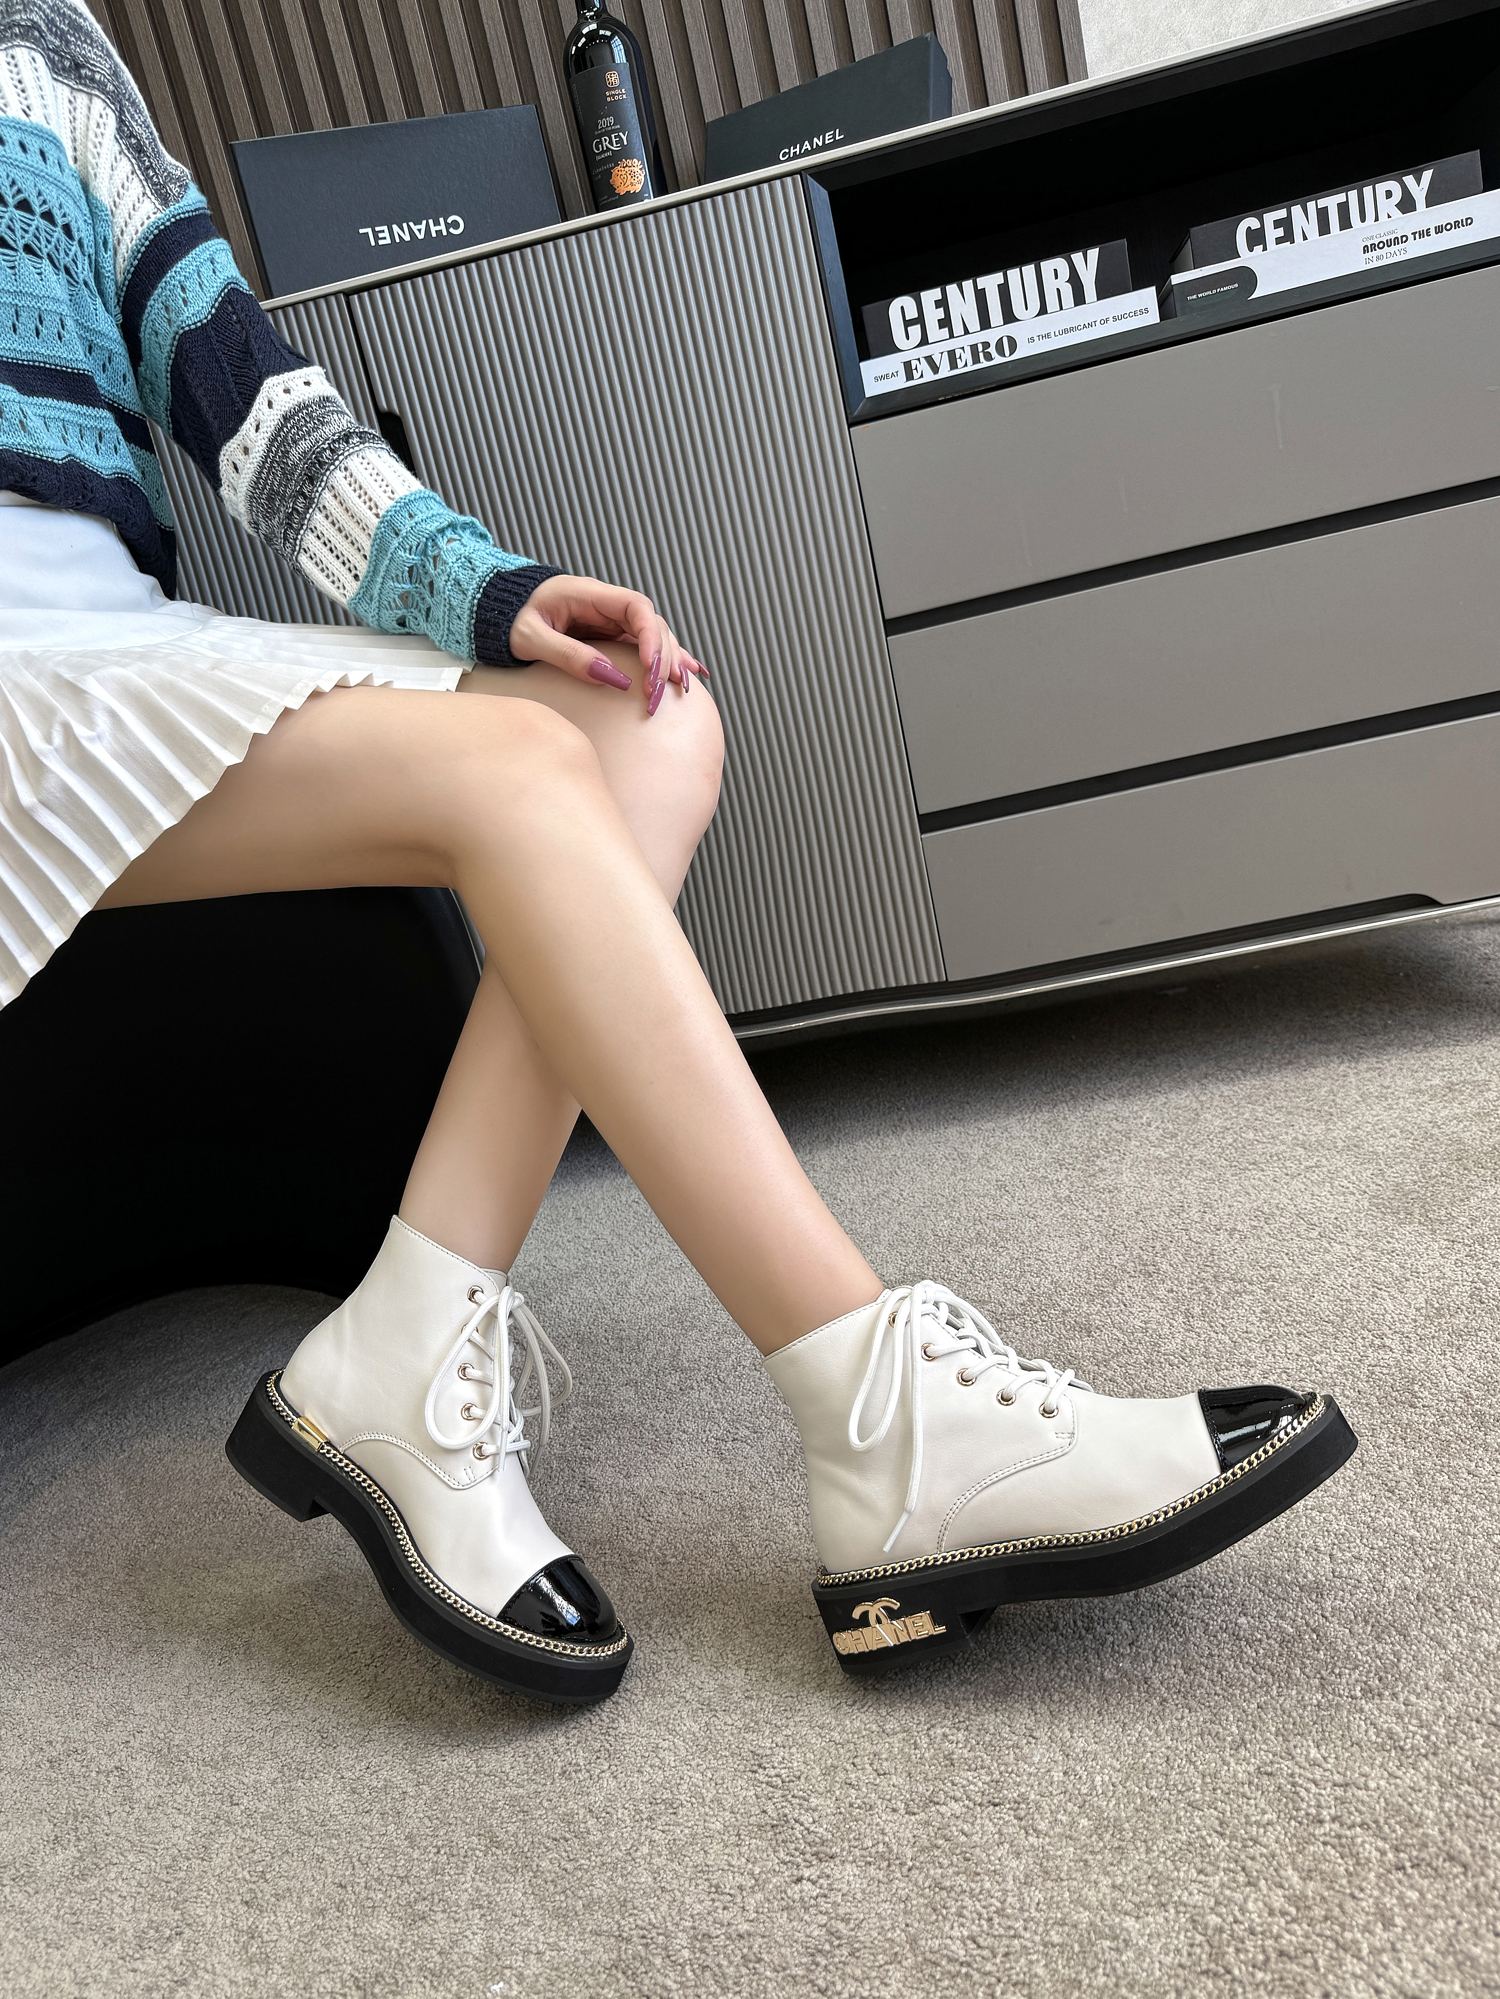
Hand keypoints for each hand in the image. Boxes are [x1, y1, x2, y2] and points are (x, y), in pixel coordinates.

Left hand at [507, 572, 709, 715]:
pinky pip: (643, 645)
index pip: (636, 607)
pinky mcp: (610, 635)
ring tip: (680, 689)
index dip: (650, 636)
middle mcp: (606, 604)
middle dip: (663, 657)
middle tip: (659, 693)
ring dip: (669, 662)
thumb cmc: (509, 618)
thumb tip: (611, 678)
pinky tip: (688, 674)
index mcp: (589, 594)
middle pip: (651, 624)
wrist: (497, 606)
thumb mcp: (530, 638)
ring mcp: (610, 619)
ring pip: (653, 636)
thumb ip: (568, 655)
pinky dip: (665, 660)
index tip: (651, 667)